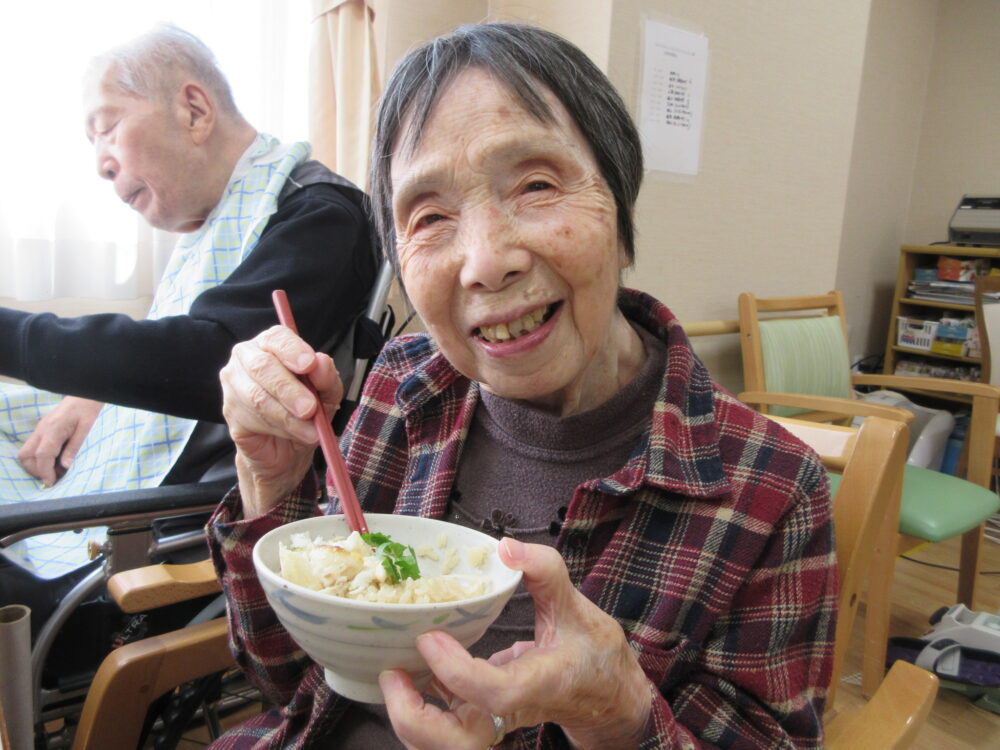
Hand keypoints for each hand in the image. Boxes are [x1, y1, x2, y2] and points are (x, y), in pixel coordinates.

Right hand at [18, 396, 102, 485]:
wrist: (82, 395)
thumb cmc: (86, 410)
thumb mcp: (85, 429)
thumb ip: (74, 447)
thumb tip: (65, 466)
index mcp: (53, 429)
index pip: (41, 455)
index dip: (44, 472)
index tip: (52, 482)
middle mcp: (41, 429)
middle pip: (26, 456)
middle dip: (36, 470)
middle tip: (53, 477)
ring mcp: (39, 429)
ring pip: (25, 452)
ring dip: (35, 465)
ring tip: (54, 470)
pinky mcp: (41, 430)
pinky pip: (31, 448)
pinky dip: (38, 458)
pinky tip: (53, 461)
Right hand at [219, 325, 342, 516]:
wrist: (288, 453)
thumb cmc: (307, 414)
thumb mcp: (327, 395)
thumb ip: (326, 378)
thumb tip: (321, 363)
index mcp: (271, 346)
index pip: (277, 337)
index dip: (292, 349)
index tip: (309, 364)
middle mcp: (246, 360)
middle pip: (263, 366)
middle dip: (291, 388)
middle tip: (311, 408)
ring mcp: (233, 388)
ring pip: (258, 396)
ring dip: (289, 414)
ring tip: (311, 427)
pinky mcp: (230, 417)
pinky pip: (253, 420)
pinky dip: (280, 429)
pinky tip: (297, 436)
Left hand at [379, 539, 651, 748]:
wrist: (607, 698)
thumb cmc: (593, 654)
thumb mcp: (577, 605)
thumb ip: (544, 570)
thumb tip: (505, 547)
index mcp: (540, 685)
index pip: (494, 693)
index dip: (456, 671)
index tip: (430, 637)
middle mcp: (512, 715)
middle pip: (460, 745)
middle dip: (416, 718)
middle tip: (393, 673)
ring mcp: (494, 727)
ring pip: (444, 749)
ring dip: (410, 719)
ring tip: (394, 677)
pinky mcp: (481, 727)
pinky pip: (441, 736)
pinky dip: (418, 715)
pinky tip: (413, 679)